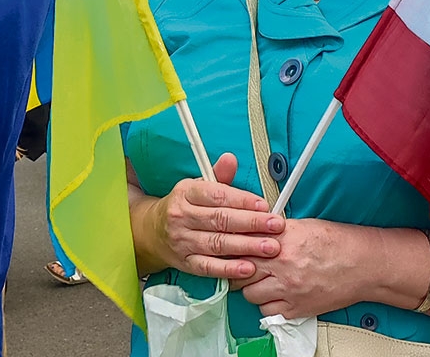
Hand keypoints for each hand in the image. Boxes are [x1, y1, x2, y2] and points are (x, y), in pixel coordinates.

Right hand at [143, 153, 283, 279]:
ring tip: (270, 247)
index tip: (264, 205)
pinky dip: (229, 269)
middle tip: (275, 226)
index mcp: (186, 193)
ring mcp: (183, 241)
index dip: (242, 200)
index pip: (216, 195)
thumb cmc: (183, 207)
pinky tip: (249, 268)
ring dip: (246, 246)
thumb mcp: (196, 186)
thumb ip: (218, 175)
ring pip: (217, 243)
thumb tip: (231, 159)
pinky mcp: (186, 263)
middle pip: (220, 219)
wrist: (153, 232)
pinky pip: (209, 267)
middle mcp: (182, 217)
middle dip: (251, 223)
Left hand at [234, 218, 373, 318]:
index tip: (233, 247)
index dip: (235, 246)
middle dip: (238, 268)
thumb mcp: (302, 226)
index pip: (243, 243)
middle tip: (242, 266)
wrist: (363, 265)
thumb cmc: (338, 243)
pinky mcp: (296, 308)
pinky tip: (273, 295)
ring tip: (259, 281)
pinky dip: (266, 304)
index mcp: (282, 239)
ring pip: (249, 294)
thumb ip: (275, 231)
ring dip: (251, 287)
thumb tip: (253, 232)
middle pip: (240, 270)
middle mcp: (282, 264)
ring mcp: (288, 289)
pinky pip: (267, 312)